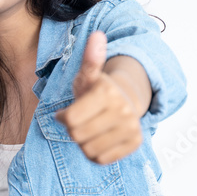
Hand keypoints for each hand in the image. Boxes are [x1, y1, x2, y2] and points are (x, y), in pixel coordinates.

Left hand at [54, 31, 143, 164]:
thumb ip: (90, 58)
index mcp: (108, 92)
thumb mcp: (88, 74)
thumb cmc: (98, 89)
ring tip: (90, 129)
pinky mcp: (134, 144)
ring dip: (83, 142)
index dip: (62, 117)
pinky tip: (99, 139)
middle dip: (73, 130)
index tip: (64, 113)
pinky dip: (95, 153)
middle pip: (77, 135)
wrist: (126, 100)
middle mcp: (124, 111)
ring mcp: (131, 128)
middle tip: (79, 121)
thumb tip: (97, 35)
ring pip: (88, 150)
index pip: (69, 119)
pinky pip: (101, 159)